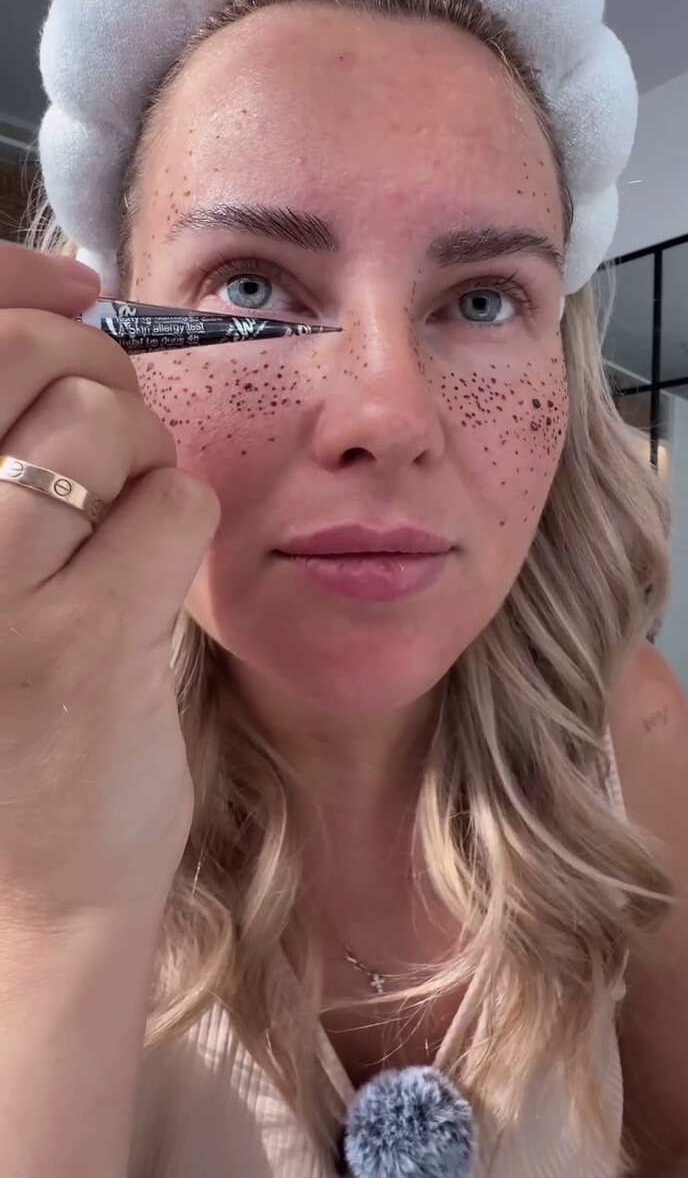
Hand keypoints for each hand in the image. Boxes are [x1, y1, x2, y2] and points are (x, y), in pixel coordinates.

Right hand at [0, 244, 219, 915]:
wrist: (25, 895)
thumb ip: (1, 450)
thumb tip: (63, 308)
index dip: (16, 283)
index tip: (73, 285)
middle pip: (32, 356)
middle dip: (96, 371)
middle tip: (111, 430)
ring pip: (108, 419)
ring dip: (141, 457)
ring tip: (121, 524)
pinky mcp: (83, 644)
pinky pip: (174, 501)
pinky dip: (179, 525)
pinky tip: (146, 585)